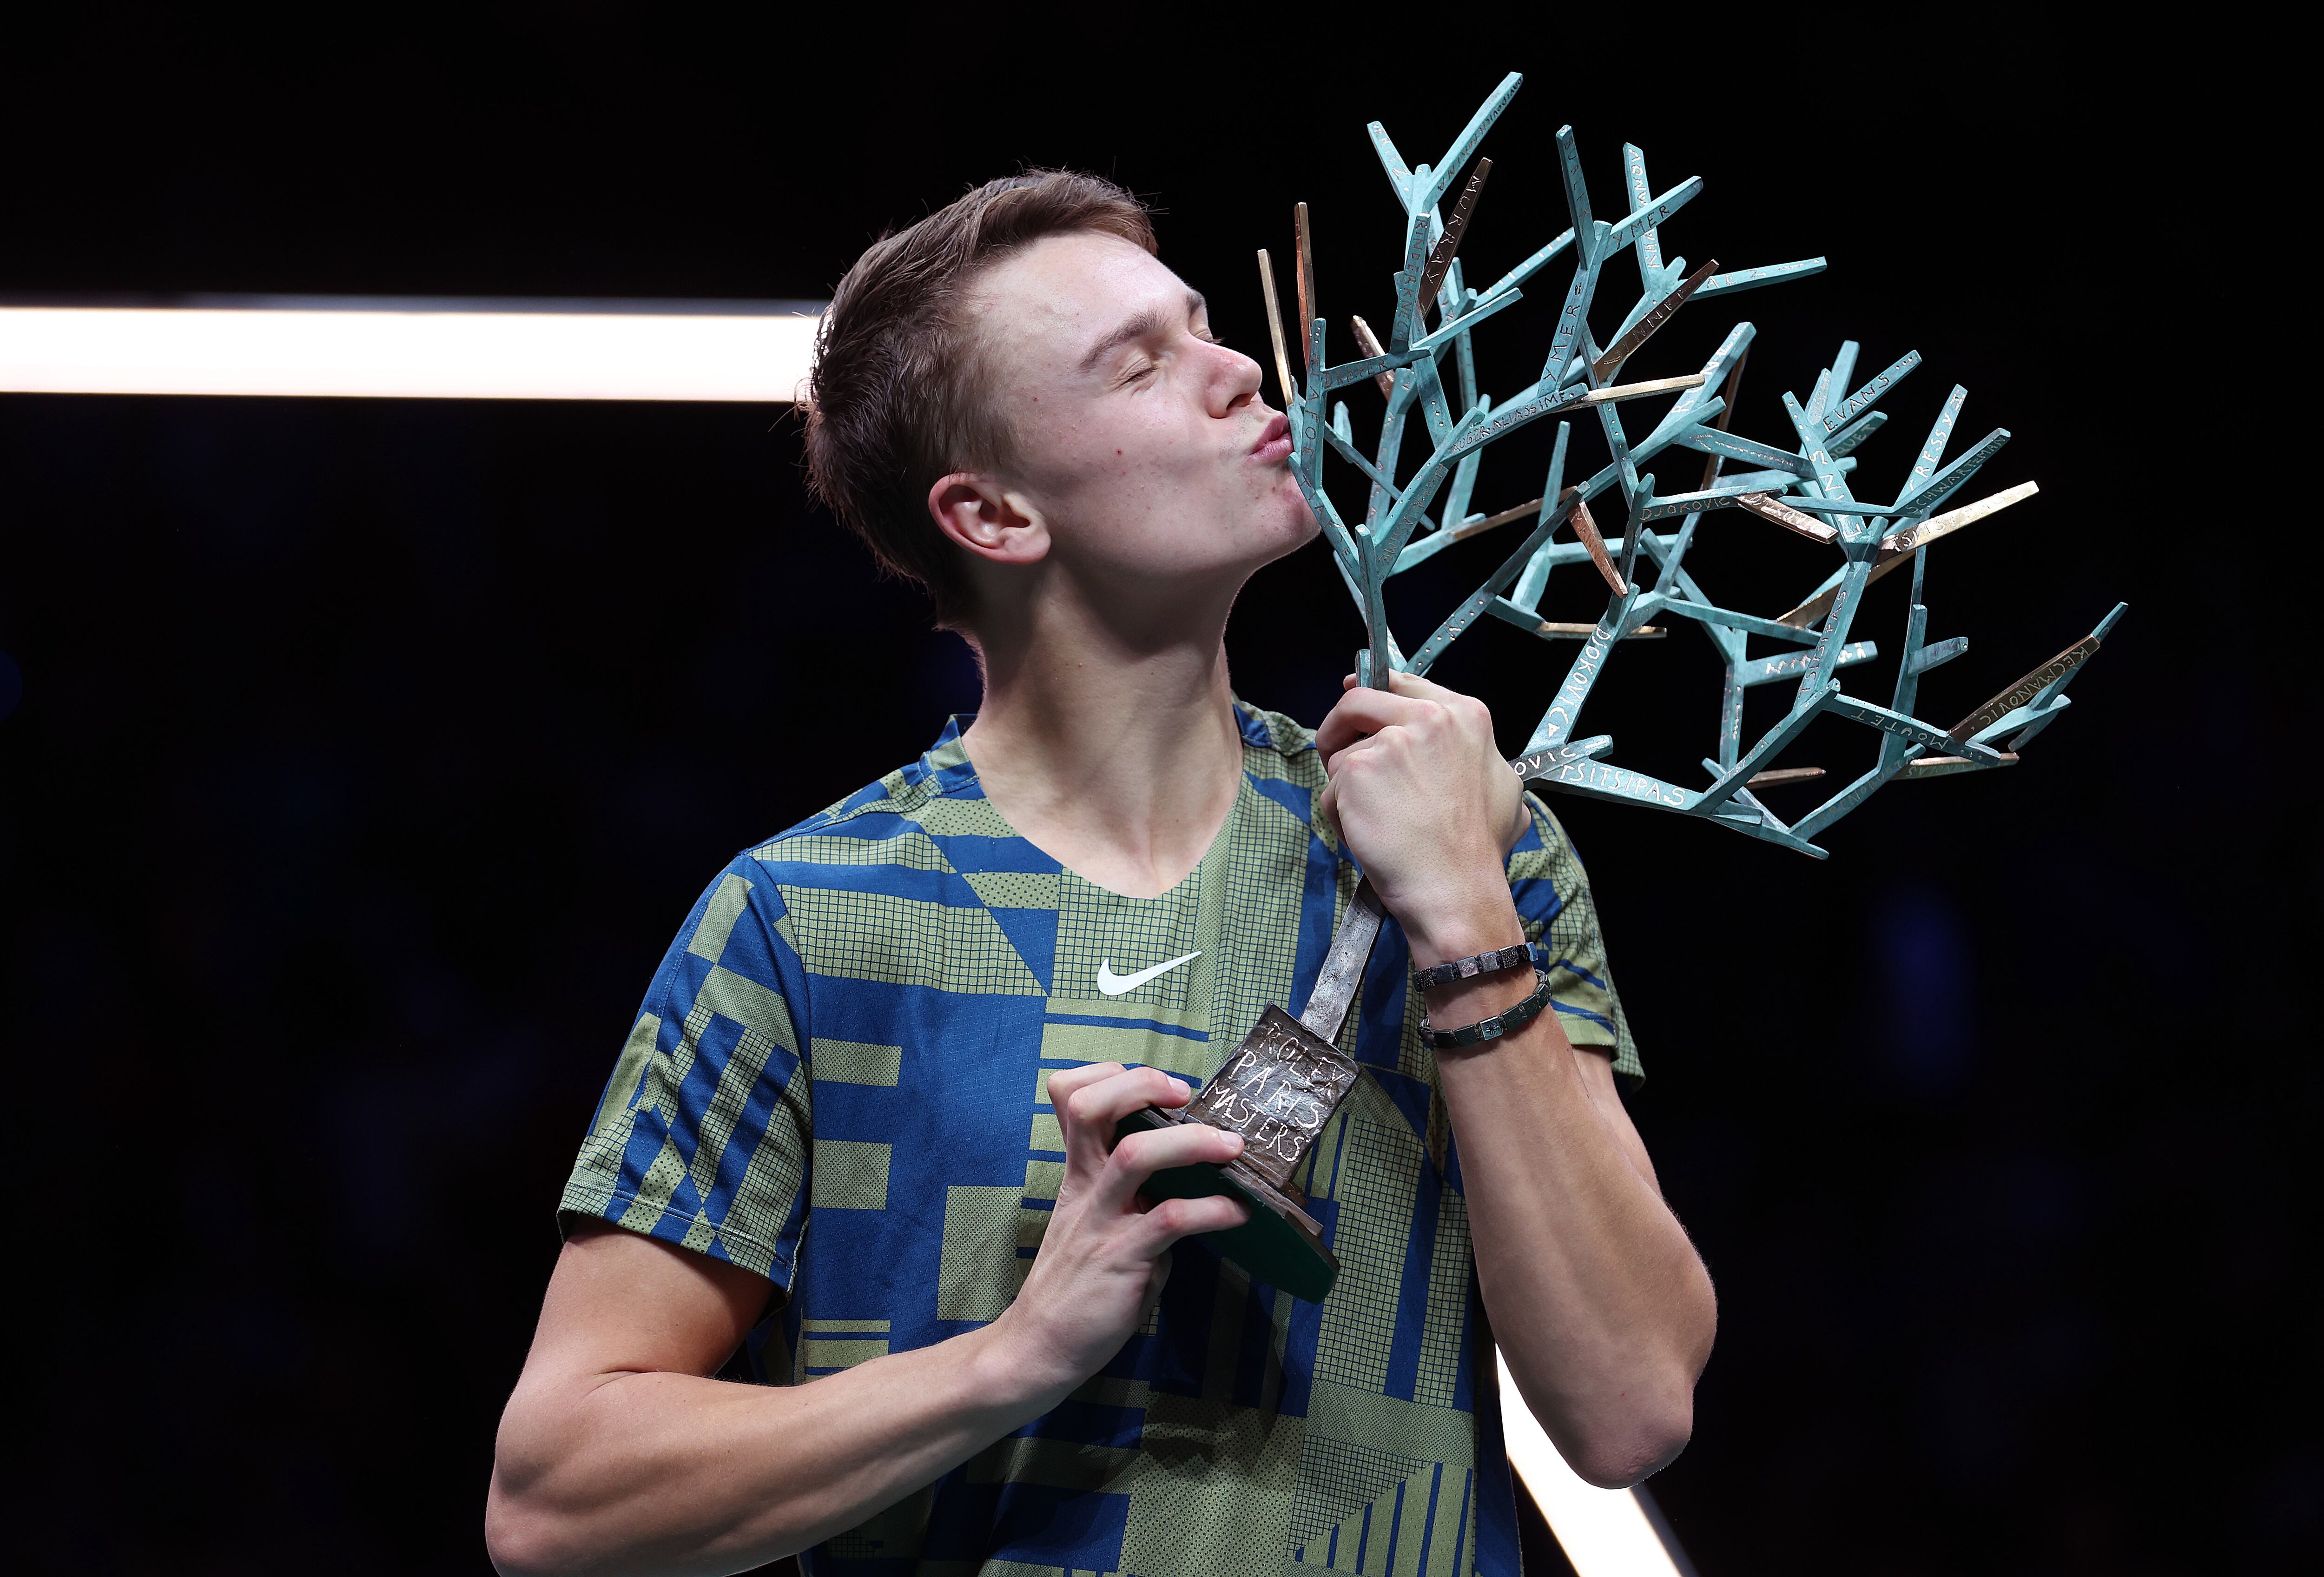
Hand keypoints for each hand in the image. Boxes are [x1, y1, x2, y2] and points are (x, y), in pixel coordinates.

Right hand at [990, 1063, 1249, 1397]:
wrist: (1040, 1347)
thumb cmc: (1076, 1286)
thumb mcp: (1096, 1225)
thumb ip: (1133, 1197)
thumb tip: (1188, 1180)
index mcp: (1079, 1174)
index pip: (1072, 1098)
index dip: (1109, 1075)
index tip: (1156, 1086)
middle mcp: (1086, 1188)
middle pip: (1094, 1109)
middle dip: (1141, 1085)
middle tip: (1184, 1094)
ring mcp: (1101, 1221)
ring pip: (1133, 1155)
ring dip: (1187, 1140)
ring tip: (1230, 1147)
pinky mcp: (1121, 1260)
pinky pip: (1168, 1221)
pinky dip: (1209, 1210)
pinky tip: (1237, 1212)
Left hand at [1315, 670, 1529, 966]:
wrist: (1456, 889)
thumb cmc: (1478, 849)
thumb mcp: (1503, 785)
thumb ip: (1472, 751)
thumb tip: (1449, 737)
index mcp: (1465, 714)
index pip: (1401, 683)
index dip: (1372, 694)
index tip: (1355, 707)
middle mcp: (1428, 717)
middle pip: (1358, 701)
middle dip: (1341, 730)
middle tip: (1338, 759)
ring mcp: (1389, 742)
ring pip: (1344, 755)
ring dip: (1349, 790)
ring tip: (1380, 822)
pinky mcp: (1356, 770)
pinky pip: (1331, 790)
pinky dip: (1340, 816)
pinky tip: (1369, 836)